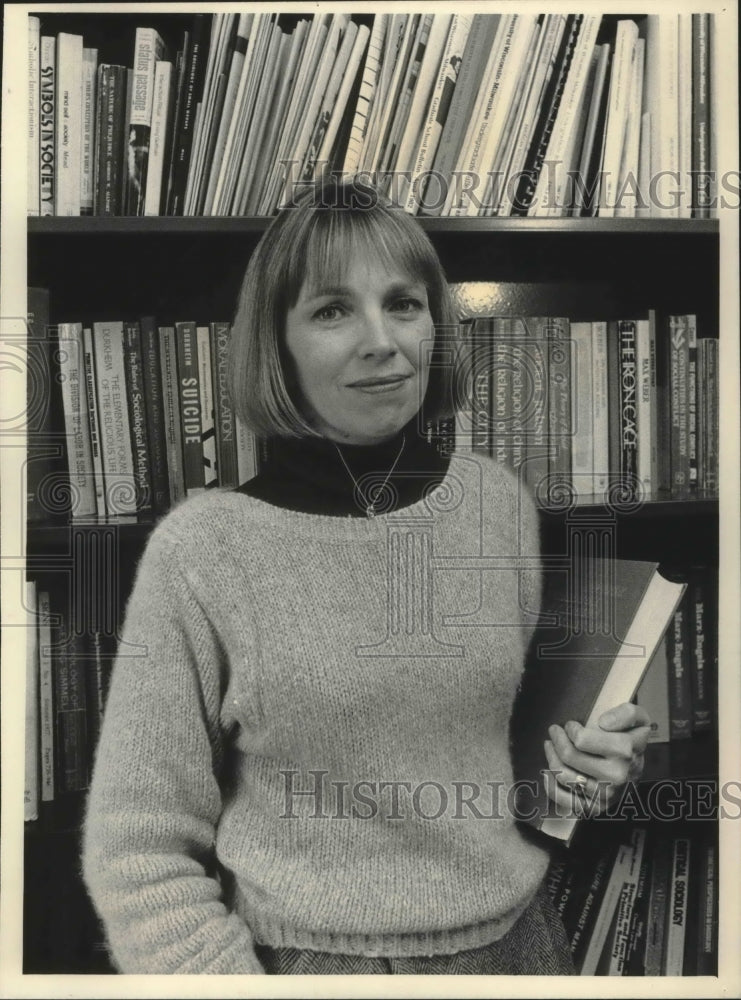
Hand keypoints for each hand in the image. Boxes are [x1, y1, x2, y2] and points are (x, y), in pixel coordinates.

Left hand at [543, 703, 650, 817]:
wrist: (638, 770)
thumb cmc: (631, 740)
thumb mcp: (639, 720)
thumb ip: (626, 713)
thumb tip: (603, 723)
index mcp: (624, 751)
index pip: (582, 740)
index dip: (571, 729)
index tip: (571, 725)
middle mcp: (615, 775)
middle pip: (569, 756)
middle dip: (557, 739)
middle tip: (554, 731)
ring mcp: (604, 794)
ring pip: (563, 775)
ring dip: (551, 756)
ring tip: (551, 745)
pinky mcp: (594, 807)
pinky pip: (562, 798)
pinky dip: (550, 783)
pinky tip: (549, 770)